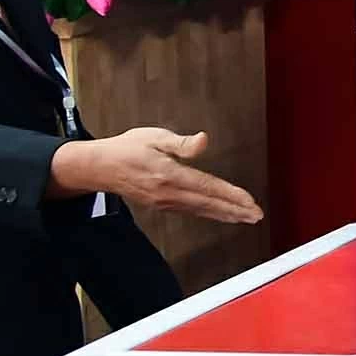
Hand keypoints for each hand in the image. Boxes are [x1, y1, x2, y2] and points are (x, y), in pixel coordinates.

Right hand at [57, 128, 262, 225]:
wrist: (99, 167)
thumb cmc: (126, 148)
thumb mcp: (154, 137)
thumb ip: (181, 143)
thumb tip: (204, 140)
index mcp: (169, 175)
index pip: (207, 187)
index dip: (231, 195)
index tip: (250, 201)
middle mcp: (169, 193)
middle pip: (209, 204)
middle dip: (235, 210)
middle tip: (256, 216)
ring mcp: (164, 202)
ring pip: (202, 210)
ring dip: (226, 215)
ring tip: (246, 218)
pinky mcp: (161, 205)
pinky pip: (192, 211)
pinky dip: (210, 214)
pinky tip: (221, 214)